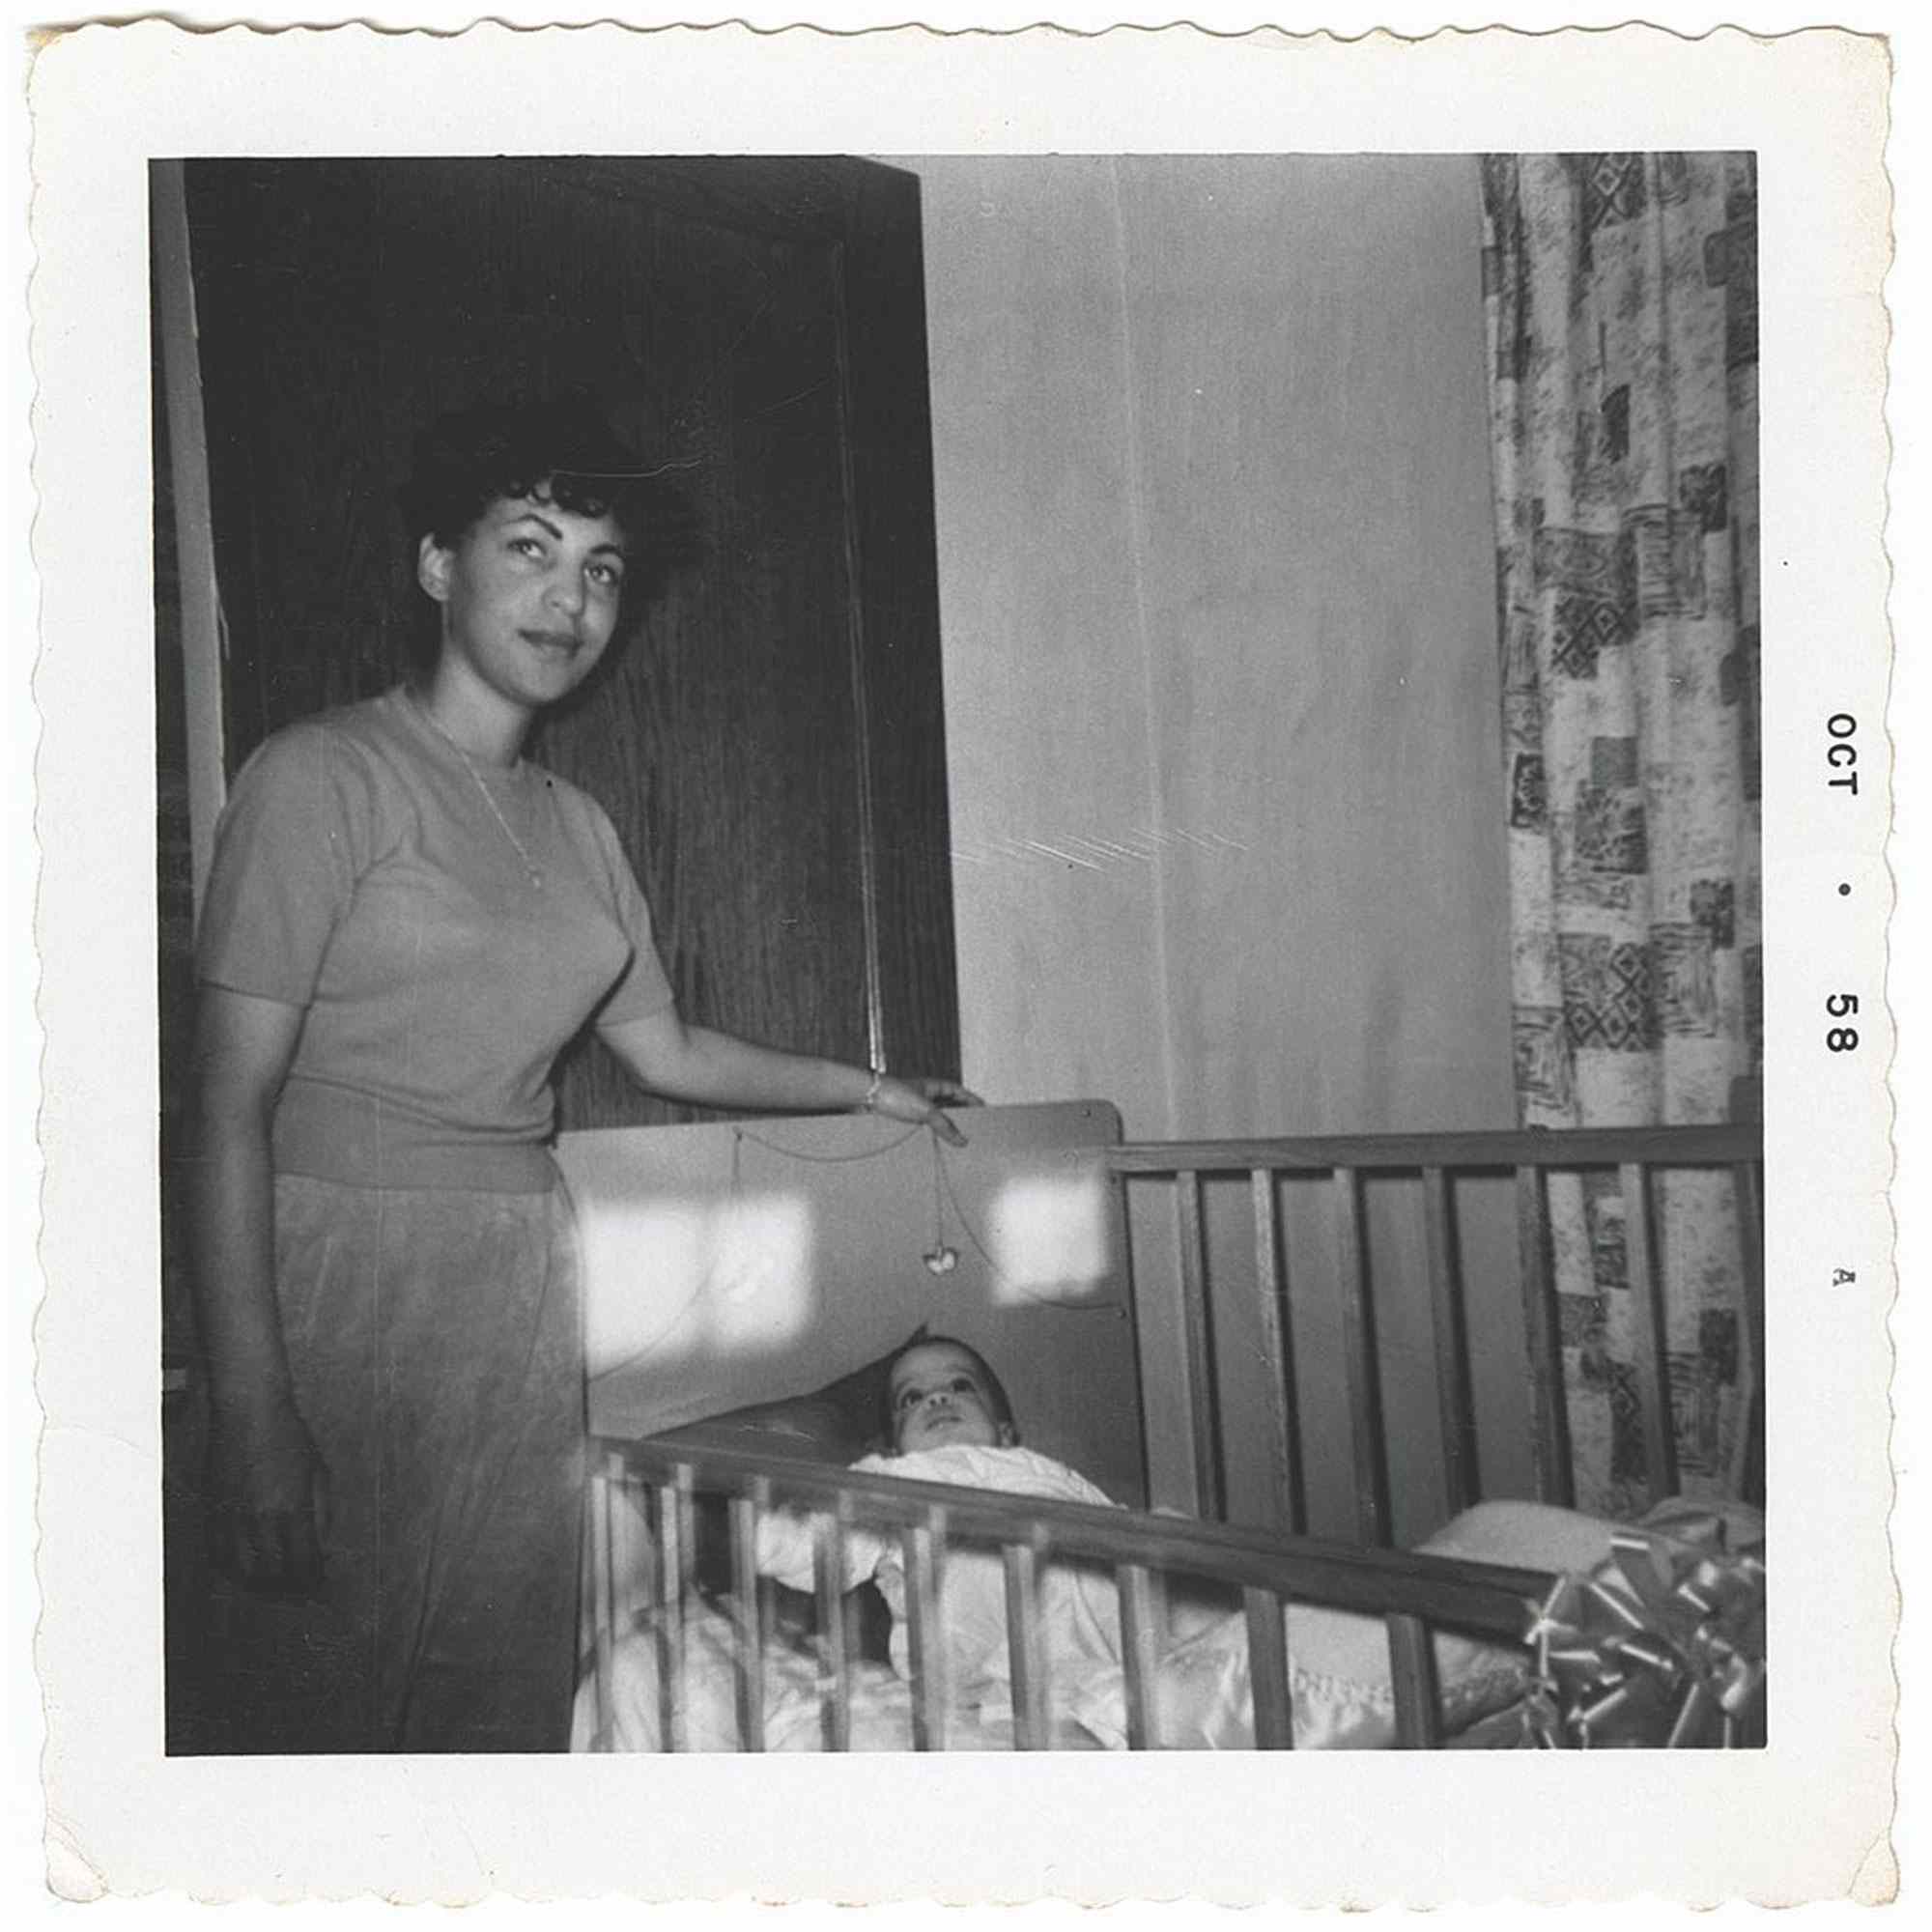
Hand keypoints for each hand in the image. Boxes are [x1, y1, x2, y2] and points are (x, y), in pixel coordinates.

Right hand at [203, 1389, 330, 1596]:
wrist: (248, 1411)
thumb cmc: (289, 1436)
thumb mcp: (319, 1472)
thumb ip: (323, 1513)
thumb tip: (324, 1548)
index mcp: (293, 1509)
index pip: (304, 1564)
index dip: (313, 1581)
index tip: (318, 1584)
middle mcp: (260, 1519)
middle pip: (273, 1575)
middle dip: (288, 1587)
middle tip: (296, 1587)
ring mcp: (232, 1517)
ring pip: (243, 1571)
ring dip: (259, 1581)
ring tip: (272, 1579)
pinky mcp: (212, 1511)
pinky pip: (218, 1555)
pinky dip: (233, 1567)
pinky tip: (246, 1564)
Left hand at [867, 1073, 984, 1145]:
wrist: (863, 1099)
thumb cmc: (892, 1094)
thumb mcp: (925, 1110)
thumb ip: (944, 1125)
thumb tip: (962, 1141)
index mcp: (933, 1086)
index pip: (958, 1092)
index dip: (971, 1101)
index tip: (984, 1112)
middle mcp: (923, 1097)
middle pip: (948, 1108)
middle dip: (959, 1119)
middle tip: (973, 1133)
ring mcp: (912, 1110)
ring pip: (934, 1122)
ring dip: (942, 1132)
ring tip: (956, 1146)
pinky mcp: (901, 1122)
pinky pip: (920, 1132)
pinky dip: (928, 1139)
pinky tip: (933, 1148)